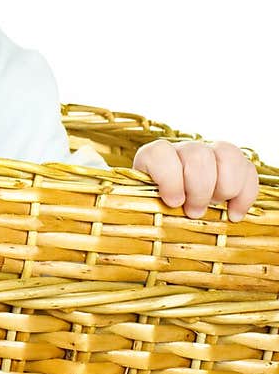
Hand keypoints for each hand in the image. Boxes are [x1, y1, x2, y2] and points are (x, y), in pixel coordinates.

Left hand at [132, 138, 258, 222]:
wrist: (168, 209)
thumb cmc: (153, 211)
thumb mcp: (140, 209)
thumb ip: (137, 208)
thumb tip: (126, 223)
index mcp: (153, 157)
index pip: (160, 153)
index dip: (169, 178)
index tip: (173, 203)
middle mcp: (182, 150)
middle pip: (197, 155)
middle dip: (199, 188)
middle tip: (193, 212)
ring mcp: (209, 153)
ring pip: (227, 154)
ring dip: (223, 188)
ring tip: (214, 207)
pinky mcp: (231, 165)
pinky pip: (247, 169)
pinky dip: (245, 193)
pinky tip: (234, 214)